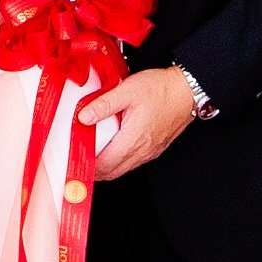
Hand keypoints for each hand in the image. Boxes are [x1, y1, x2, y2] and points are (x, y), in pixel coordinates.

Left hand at [73, 66, 198, 183]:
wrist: (186, 90)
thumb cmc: (161, 89)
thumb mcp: (127, 90)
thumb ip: (104, 104)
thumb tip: (83, 117)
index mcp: (133, 139)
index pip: (105, 164)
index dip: (87, 165)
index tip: (75, 159)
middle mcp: (142, 150)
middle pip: (112, 172)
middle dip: (94, 170)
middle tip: (79, 158)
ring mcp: (150, 151)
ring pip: (123, 169)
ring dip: (107, 166)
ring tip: (93, 153)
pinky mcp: (155, 148)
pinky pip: (133, 162)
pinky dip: (119, 161)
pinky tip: (113, 148)